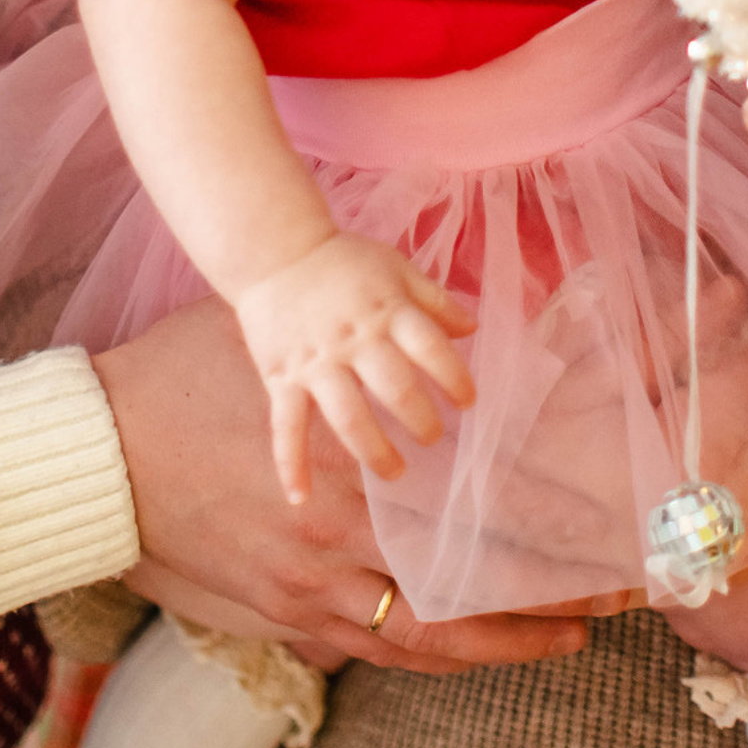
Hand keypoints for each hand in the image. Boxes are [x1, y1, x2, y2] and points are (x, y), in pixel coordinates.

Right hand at [91, 296, 582, 673]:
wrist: (95, 455)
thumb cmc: (182, 378)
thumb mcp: (282, 351)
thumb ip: (364, 357)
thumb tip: (454, 331)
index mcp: (344, 472)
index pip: (473, 507)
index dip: (549, 521)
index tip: (608, 521)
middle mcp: (335, 546)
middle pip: (468, 587)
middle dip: (552, 596)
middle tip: (623, 597)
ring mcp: (307, 592)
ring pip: (429, 637)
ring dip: (506, 641)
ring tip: (571, 634)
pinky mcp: (283, 614)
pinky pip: (377, 647)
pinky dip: (436, 650)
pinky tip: (477, 645)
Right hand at [233, 233, 475, 499]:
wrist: (274, 250)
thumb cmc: (342, 261)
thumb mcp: (395, 267)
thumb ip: (434, 299)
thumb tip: (472, 328)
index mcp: (387, 310)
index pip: (431, 349)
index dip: (455, 378)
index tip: (467, 402)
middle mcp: (354, 339)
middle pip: (396, 388)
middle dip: (421, 421)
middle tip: (432, 437)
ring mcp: (316, 362)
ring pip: (348, 416)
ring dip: (374, 451)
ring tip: (396, 472)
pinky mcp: (281, 377)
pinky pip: (286, 426)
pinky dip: (290, 463)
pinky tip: (301, 497)